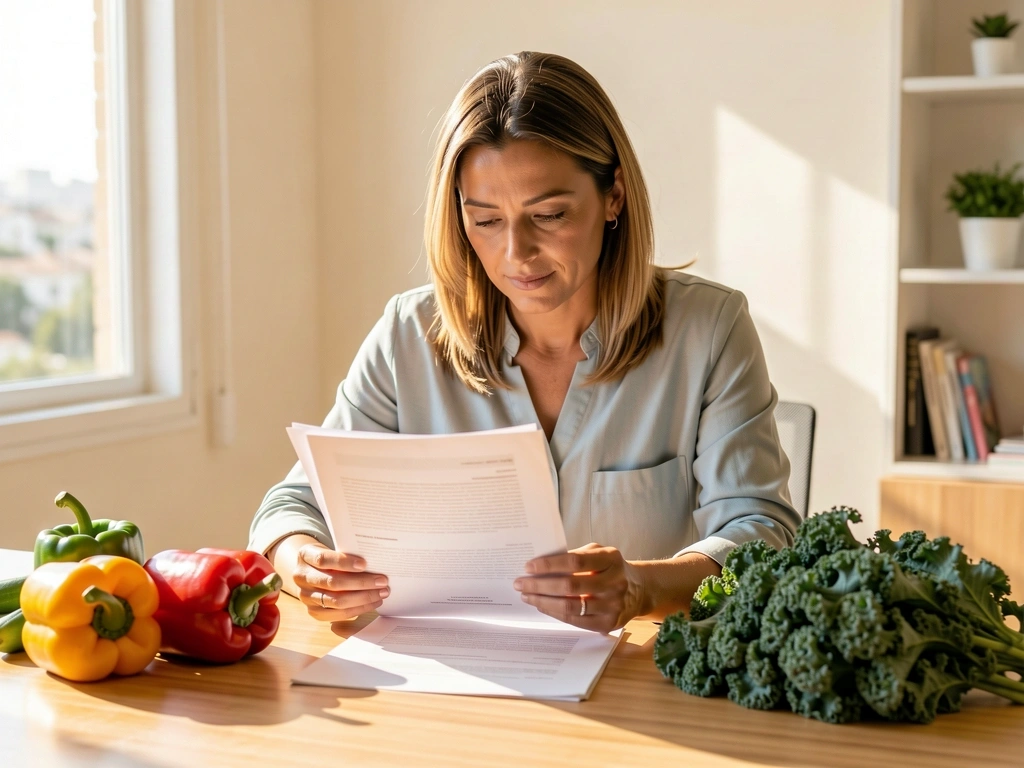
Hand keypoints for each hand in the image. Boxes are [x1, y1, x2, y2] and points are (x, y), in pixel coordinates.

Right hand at [292, 543, 389, 621]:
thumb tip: (375, 562)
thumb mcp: (331, 548)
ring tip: (382, 593)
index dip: (344, 562)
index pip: (323, 559)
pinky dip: (358, 609)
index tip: (364, 564)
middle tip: (382, 581)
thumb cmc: (328, 557)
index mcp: (305, 555)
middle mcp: (301, 577)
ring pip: (337, 601)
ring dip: (363, 598)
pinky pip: (338, 614)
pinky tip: (372, 603)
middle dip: (361, 583)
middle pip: (333, 583)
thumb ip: (346, 553)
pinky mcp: (313, 611)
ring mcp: (306, 596)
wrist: (310, 571)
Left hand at [512, 543, 645, 632]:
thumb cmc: (610, 567)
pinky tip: (542, 606)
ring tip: (527, 596)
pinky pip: (576, 621)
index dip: (549, 564)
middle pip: (570, 586)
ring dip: (543, 601)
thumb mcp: (599, 553)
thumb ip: (576, 555)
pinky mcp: (608, 624)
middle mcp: (614, 583)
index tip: (528, 566)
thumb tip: (541, 565)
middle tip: (520, 583)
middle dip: (540, 585)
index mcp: (611, 560)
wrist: (639, 590)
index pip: (575, 562)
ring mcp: (612, 606)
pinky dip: (555, 613)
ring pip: (570, 606)